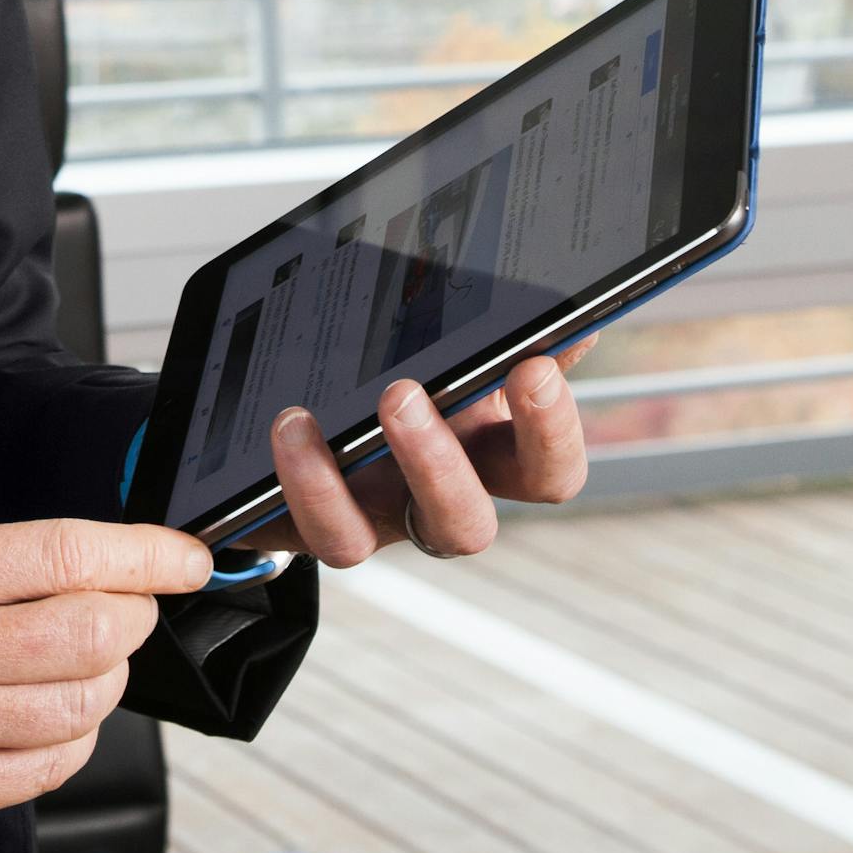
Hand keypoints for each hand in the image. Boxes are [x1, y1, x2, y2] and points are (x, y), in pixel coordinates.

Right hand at [0, 517, 212, 852]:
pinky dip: (72, 741)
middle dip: (137, 619)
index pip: (64, 552)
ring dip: (107, 683)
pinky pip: (48, 768)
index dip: (147, 554)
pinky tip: (50, 723)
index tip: (186, 557)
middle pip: (93, 630)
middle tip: (136, 613)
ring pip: (83, 703)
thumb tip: (87, 575)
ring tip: (84, 669)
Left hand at [266, 338, 594, 565]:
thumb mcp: (460, 349)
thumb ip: (510, 331)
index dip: (550, 430)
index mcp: (488, 451)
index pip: (548, 467)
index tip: (530, 369)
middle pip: (465, 524)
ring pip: (357, 541)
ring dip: (331, 483)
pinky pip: (310, 529)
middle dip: (436, 464)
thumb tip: (569, 311)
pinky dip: (294, 484)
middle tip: (401, 394)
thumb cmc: (416, 376)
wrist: (333, 425)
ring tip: (300, 418)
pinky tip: (283, 429)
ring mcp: (373, 519)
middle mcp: (434, 499)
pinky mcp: (317, 528)